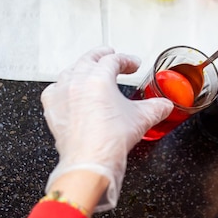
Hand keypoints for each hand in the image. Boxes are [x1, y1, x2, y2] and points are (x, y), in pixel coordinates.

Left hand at [41, 47, 172, 211]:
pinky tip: (68, 91)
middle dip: (101, 55)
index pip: (113, 60)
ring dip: (82, 68)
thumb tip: (165, 105)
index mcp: (99, 79)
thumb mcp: (142, 119)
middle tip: (110, 54)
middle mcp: (77, 82)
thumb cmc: (111, 141)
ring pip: (70, 72)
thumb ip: (157, 107)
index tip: (133, 65)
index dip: (126, 60)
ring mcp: (62, 95)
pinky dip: (63, 87)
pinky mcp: (52, 110)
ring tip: (89, 70)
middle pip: (88, 59)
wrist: (90, 162)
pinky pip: (55, 90)